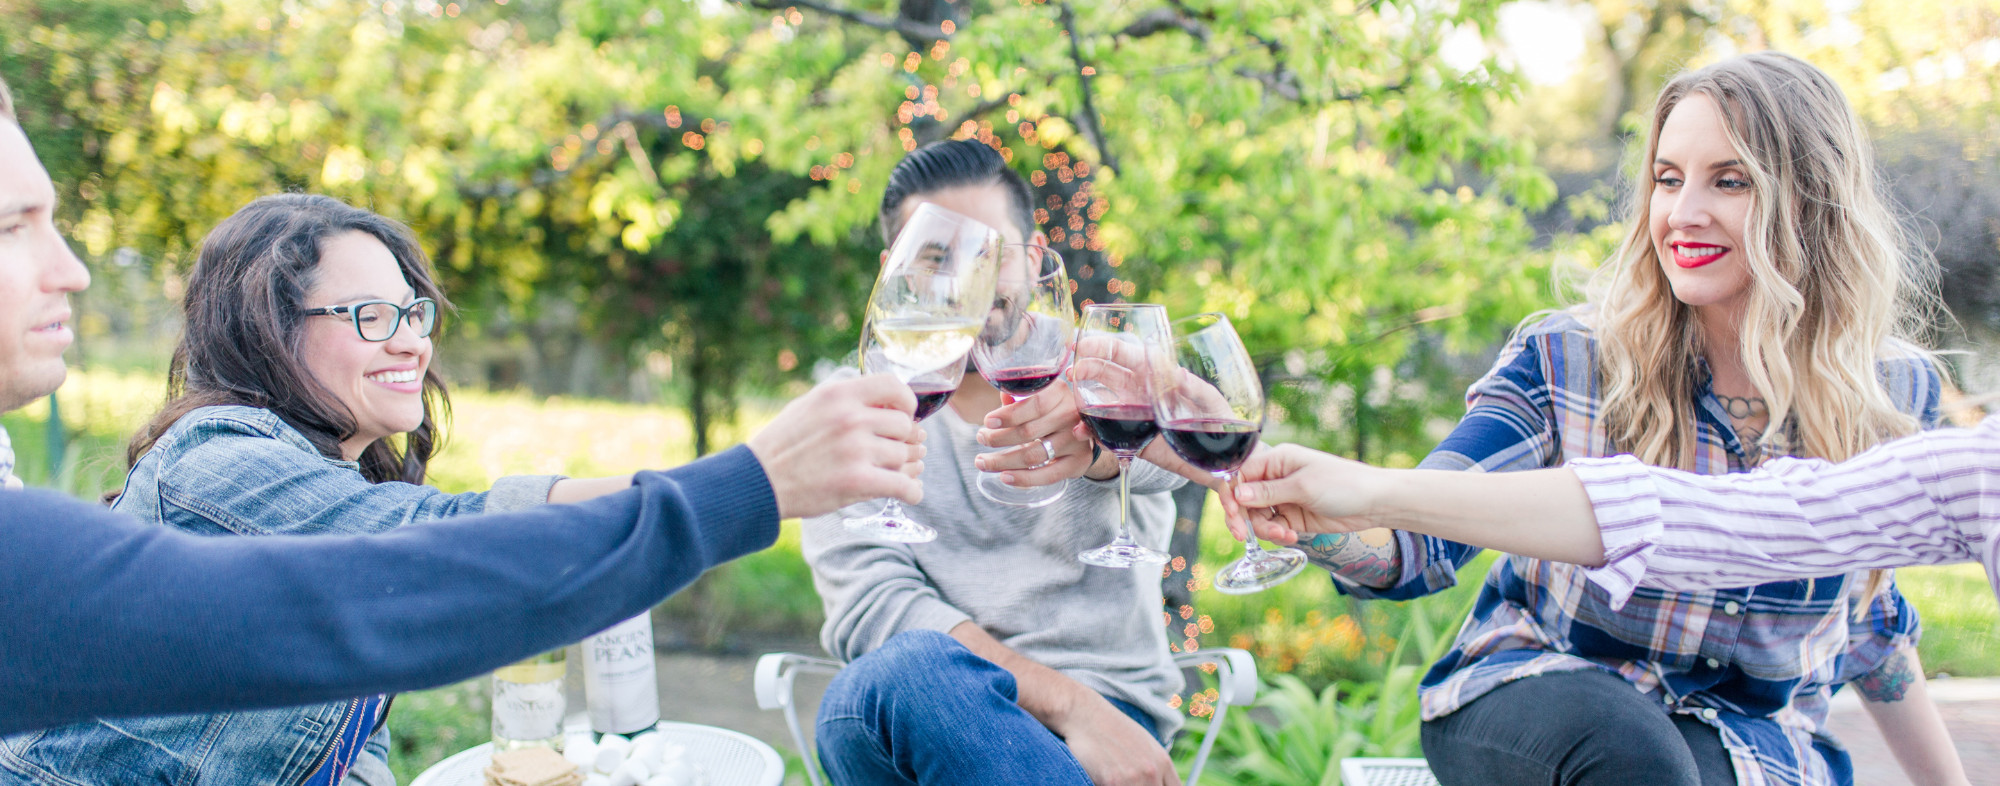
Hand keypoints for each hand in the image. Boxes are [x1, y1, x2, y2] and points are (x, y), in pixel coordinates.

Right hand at [747, 374, 926, 518]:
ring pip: (904, 456)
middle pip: (903, 425)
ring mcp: (855, 449)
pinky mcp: (857, 480)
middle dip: (903, 440)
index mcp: (838, 394)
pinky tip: (909, 493)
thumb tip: (887, 406)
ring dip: (906, 467)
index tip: (906, 415)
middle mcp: (850, 417)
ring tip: (901, 473)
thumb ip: (846, 401)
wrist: (758, 481)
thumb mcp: (810, 405)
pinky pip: (903, 485)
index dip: (906, 402)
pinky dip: (912, 491)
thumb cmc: (783, 445)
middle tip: (897, 451)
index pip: (893, 386)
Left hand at [972, 382, 1114, 484]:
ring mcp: (1077, 441)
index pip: (1035, 404)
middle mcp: (1072, 415)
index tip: (987, 422)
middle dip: (998, 438)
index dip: (1009, 415)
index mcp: (1060, 393)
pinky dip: (1024, 478)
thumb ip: (1020, 397)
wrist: (1083, 429)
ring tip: (983, 462)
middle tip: (980, 439)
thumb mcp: (1038, 397)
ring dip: (1003, 461)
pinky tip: (1005, 476)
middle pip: (1029, 431)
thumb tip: (1003, 395)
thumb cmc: (1051, 410)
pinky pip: (1048, 475)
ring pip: (1034, 455)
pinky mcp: (1079, 462)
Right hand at [1057, 698, 1179, 785]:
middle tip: (1127, 780)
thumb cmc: (1111, 729)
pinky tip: (1101, 777)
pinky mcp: (1113, 782)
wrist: (1085, 714)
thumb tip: (1158, 782)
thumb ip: (1155, 767)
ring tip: (1113, 777)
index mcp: (1163, 762)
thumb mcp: (1143, 744)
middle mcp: (1152, 771)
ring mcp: (1134, 778)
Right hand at [1231, 444, 1384, 543]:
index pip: (1240, 475)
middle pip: (1244, 499)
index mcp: (1277, 460)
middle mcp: (1276, 478)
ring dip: (1263, 529)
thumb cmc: (1343, 484)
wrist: (1374, 503)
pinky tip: (1291, 537)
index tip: (1232, 514)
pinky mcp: (1293, 517)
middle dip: (1242, 517)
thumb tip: (1236, 493)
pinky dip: (1277, 534)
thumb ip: (1268, 491)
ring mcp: (1284, 498)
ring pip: (1256, 516)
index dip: (1231, 495)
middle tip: (1241, 535)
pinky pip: (1272, 527)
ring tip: (1283, 535)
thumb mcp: (1303, 486)